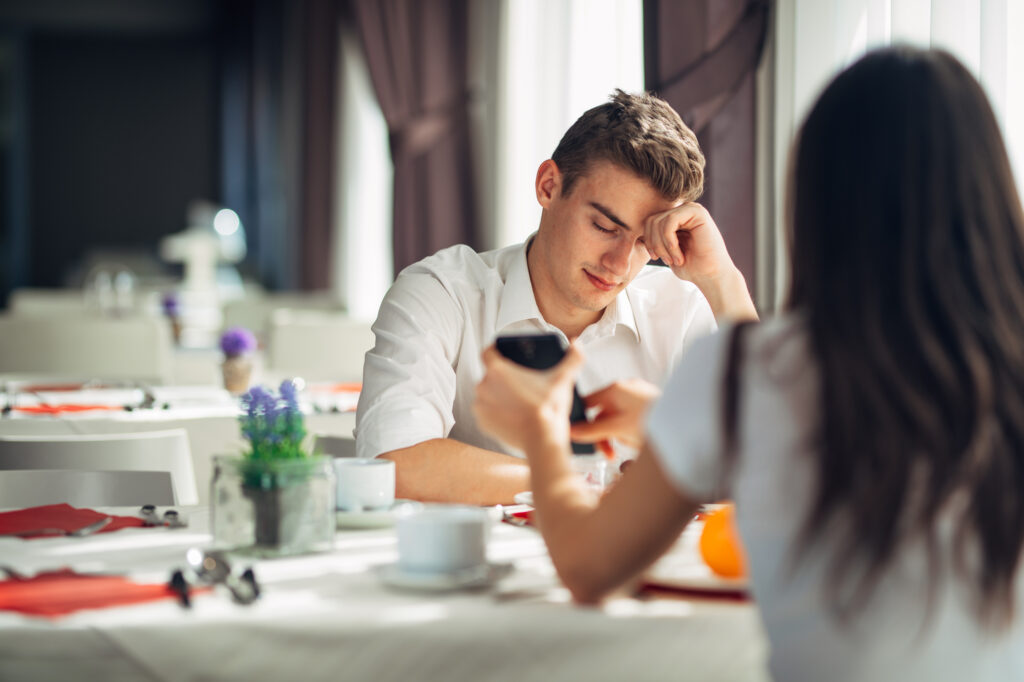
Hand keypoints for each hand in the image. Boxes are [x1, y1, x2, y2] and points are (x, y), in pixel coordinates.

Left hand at [473, 344, 584, 452]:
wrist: (542, 440)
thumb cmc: (549, 408)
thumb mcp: (563, 379)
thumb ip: (573, 358)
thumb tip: (577, 345)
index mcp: (498, 370)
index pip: (488, 352)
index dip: (495, 350)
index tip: (503, 353)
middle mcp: (483, 386)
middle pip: (490, 375)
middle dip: (502, 378)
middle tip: (520, 383)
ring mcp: (480, 405)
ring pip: (488, 394)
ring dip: (498, 395)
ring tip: (517, 400)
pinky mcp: (482, 422)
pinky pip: (487, 412)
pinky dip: (496, 413)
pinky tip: (511, 414)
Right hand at [570, 379, 659, 448]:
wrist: (688, 423)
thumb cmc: (658, 421)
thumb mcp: (619, 429)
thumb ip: (594, 431)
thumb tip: (572, 431)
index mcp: (615, 389)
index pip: (587, 402)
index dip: (581, 420)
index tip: (580, 437)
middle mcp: (625, 389)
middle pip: (601, 413)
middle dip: (603, 435)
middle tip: (608, 453)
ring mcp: (637, 396)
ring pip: (615, 419)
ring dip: (616, 436)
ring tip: (626, 448)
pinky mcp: (647, 406)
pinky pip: (628, 420)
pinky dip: (628, 433)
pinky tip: (637, 442)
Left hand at [643, 202, 757, 321]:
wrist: (711, 276)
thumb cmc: (690, 266)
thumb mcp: (665, 251)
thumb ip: (654, 237)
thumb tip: (631, 229)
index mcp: (675, 218)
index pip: (648, 222)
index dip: (648, 241)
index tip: (656, 257)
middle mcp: (683, 210)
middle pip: (651, 220)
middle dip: (654, 244)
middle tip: (665, 260)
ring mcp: (691, 209)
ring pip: (659, 221)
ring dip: (663, 246)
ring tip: (674, 260)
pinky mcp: (698, 212)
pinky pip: (670, 221)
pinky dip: (669, 241)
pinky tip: (679, 255)